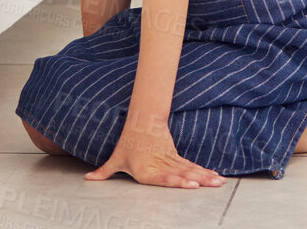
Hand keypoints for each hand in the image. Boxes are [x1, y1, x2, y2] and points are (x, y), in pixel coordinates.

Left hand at [83, 125, 225, 188]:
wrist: (141, 121)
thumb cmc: (127, 143)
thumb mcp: (115, 159)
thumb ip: (104, 172)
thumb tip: (88, 178)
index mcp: (147, 170)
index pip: (164, 177)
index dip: (178, 181)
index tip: (192, 184)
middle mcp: (161, 166)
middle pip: (182, 173)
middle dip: (199, 180)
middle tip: (212, 184)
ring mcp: (171, 161)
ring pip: (191, 169)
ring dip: (206, 176)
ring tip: (219, 182)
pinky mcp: (176, 158)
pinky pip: (192, 166)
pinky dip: (204, 171)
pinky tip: (215, 177)